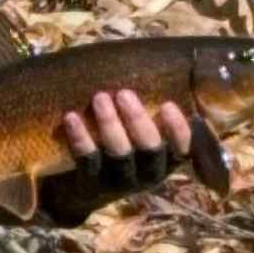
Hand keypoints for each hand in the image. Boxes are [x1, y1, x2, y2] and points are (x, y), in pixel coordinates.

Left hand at [37, 90, 193, 225]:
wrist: (89, 188)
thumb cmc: (126, 144)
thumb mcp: (144, 133)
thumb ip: (154, 109)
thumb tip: (162, 63)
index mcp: (167, 160)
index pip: (182, 147)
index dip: (177, 129)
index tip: (168, 105)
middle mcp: (148, 174)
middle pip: (148, 149)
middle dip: (137, 120)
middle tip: (123, 93)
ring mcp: (120, 182)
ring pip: (119, 154)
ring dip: (109, 124)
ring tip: (99, 97)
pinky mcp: (92, 185)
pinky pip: (87, 161)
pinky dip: (80, 138)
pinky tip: (71, 117)